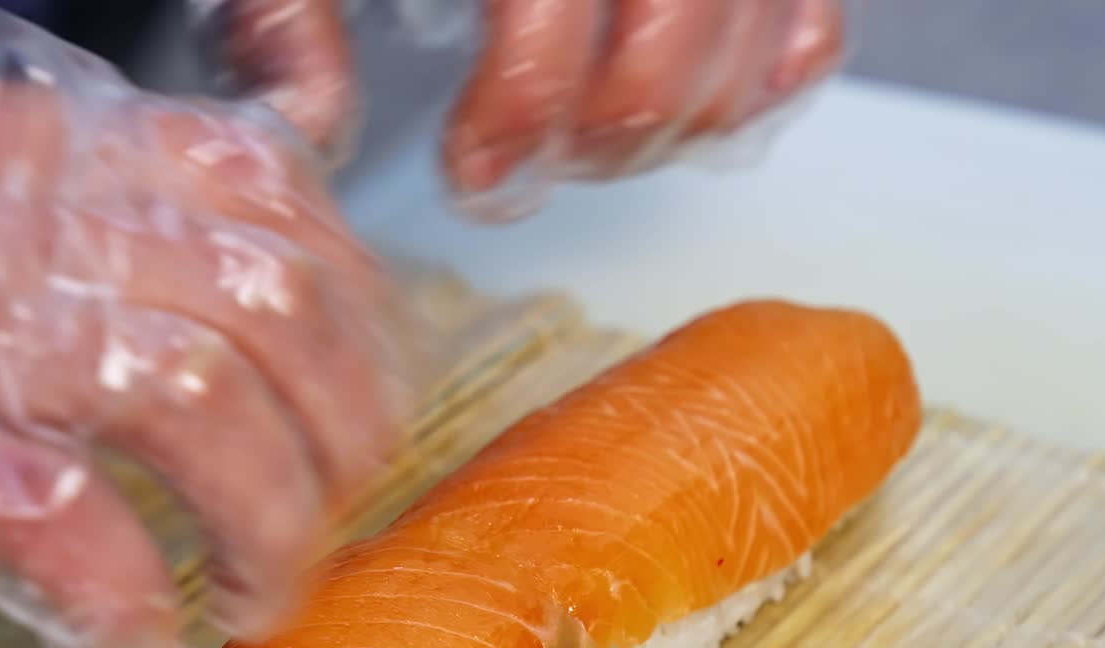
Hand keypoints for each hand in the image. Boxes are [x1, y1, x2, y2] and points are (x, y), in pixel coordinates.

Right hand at [0, 4, 411, 647]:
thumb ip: (132, 205)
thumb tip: (279, 246)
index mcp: (67, 150)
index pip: (277, 198)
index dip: (360, 320)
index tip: (373, 403)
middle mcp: (34, 218)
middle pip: (275, 307)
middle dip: (342, 439)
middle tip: (328, 520)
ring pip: (203, 402)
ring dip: (265, 526)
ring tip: (256, 596)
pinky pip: (73, 529)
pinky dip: (130, 614)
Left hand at [208, 0, 845, 202]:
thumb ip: (294, 7)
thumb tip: (316, 118)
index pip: (552, 0)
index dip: (520, 113)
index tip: (473, 173)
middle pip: (671, 40)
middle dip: (601, 135)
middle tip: (532, 168)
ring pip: (752, 36)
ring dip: (677, 122)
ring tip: (600, 137)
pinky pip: (810, 15)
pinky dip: (769, 70)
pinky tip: (697, 90)